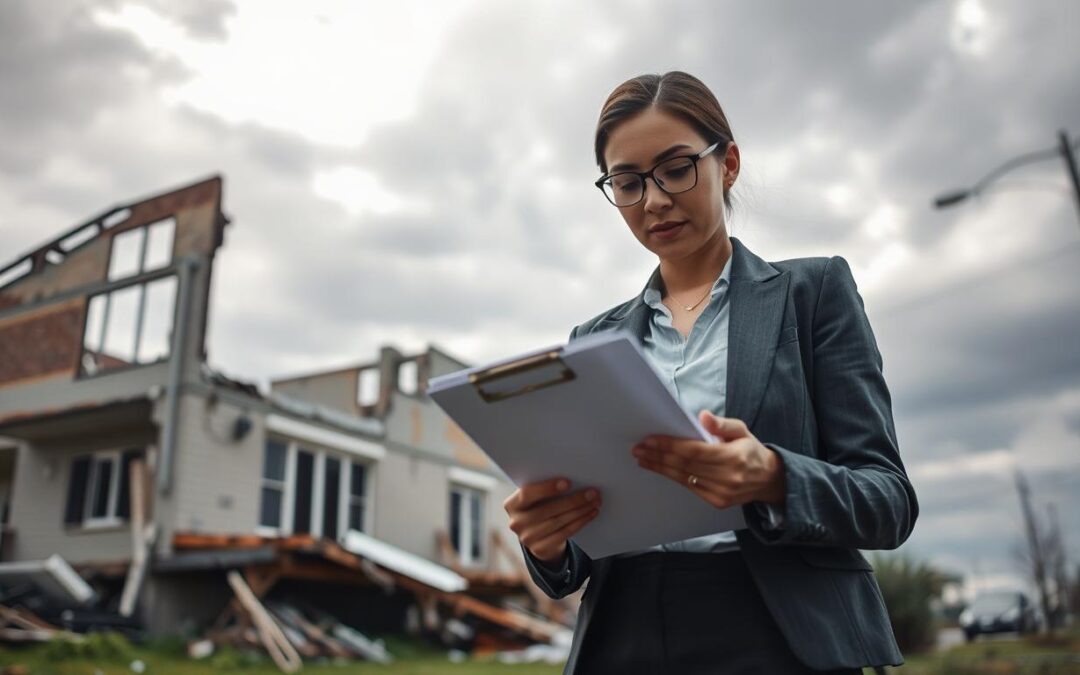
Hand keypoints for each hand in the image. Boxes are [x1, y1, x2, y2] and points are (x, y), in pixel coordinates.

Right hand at [503, 478, 600, 565]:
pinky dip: (580, 522)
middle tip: (592, 492)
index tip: (568, 482)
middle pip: (548, 510)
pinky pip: (564, 533)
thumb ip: (544, 489)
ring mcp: (527, 538)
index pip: (527, 494)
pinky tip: (591, 514)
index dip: (547, 488)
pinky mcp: (540, 549)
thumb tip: (574, 479)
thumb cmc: (539, 507)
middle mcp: (516, 522)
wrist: (538, 536)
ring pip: (559, 522)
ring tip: (595, 502)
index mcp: (512, 504)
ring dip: (580, 511)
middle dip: (573, 500)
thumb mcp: (536, 499)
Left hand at [632, 411, 785, 509]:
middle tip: (639, 448)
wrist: (768, 480)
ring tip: (643, 458)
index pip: (694, 451)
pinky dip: (672, 477)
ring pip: (684, 478)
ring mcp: (722, 492)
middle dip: (659, 456)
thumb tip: (703, 417)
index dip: (670, 445)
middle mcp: (727, 477)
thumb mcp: (742, 431)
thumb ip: (723, 424)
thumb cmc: (751, 451)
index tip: (650, 440)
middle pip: (685, 465)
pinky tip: (660, 469)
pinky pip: (690, 487)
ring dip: (660, 467)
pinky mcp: (717, 502)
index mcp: (734, 456)